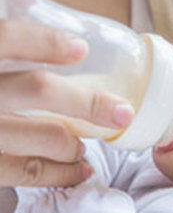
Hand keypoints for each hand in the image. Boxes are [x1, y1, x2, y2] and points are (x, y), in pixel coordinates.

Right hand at [0, 20, 133, 186]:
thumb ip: (4, 51)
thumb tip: (62, 48)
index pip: (4, 38)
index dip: (44, 41)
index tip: (81, 49)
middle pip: (37, 91)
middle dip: (88, 102)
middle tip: (122, 112)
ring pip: (39, 137)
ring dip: (76, 142)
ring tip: (93, 143)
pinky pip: (24, 174)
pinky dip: (58, 174)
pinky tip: (79, 170)